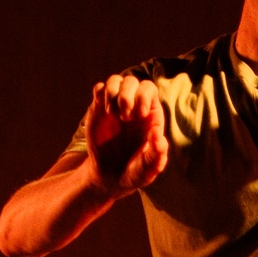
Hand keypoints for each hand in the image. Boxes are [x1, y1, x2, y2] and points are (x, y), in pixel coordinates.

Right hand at [84, 73, 168, 194]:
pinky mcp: (99, 109)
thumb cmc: (135, 172)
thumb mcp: (148, 169)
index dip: (144, 96)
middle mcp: (134, 106)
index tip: (139, 115)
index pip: (149, 89)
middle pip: (132, 81)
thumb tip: (158, 136)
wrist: (110, 176)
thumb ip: (156, 155)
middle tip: (124, 118)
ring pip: (116, 80)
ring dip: (112, 92)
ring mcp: (116, 106)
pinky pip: (99, 88)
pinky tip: (103, 111)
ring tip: (111, 113)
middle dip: (127, 95)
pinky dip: (100, 94)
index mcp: (150, 115)